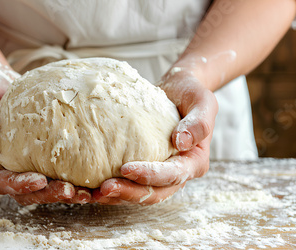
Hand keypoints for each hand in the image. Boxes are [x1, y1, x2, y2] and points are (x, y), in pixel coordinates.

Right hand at [0, 61, 91, 204]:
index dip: (18, 185)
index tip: (40, 181)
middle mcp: (1, 170)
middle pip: (23, 192)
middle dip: (47, 194)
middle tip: (70, 192)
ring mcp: (20, 166)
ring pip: (41, 189)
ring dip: (62, 193)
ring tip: (85, 193)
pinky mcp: (37, 159)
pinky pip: (53, 174)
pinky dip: (69, 179)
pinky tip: (88, 180)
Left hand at [93, 69, 217, 204]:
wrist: (179, 90)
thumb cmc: (191, 94)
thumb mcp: (202, 101)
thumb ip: (198, 122)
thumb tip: (181, 142)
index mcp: (195, 162)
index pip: (172, 175)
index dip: (149, 175)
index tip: (126, 168)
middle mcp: (179, 174)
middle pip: (154, 193)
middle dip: (128, 193)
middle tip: (103, 188)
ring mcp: (161, 175)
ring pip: (139, 194)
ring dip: (117, 196)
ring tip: (93, 194)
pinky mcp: (146, 170)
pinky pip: (130, 185)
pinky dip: (114, 188)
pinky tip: (93, 188)